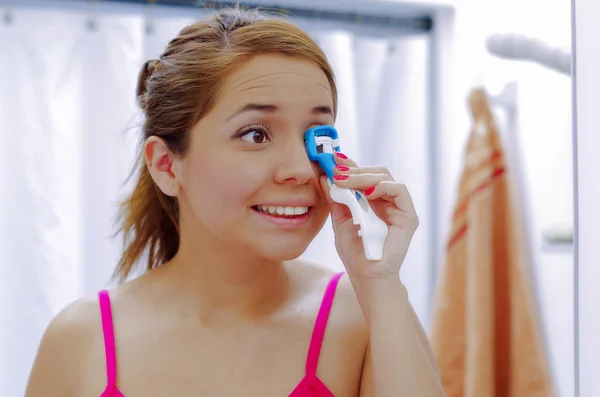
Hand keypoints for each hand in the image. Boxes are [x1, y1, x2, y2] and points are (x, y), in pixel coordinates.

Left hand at [319, 153, 418, 280]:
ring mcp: (399, 208)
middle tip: (337, 171)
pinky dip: (382, 187)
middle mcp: (387, 202)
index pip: (364, 177)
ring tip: (345, 181)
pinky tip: (367, 194)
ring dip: (363, 176)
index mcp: (373, 202)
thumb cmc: (356, 254)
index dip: (350, 166)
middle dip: (355, 169)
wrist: (367, 277)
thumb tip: (324, 177)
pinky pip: (399, 191)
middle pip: (376, 173)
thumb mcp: (339, 222)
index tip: (333, 160)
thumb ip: (335, 200)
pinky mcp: (408, 216)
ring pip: (386, 177)